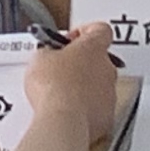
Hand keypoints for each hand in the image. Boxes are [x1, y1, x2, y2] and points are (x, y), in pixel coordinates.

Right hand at [26, 22, 121, 143]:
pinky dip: (85, 109)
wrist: (63, 120)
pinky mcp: (106, 116)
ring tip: (61, 93)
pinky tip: (67, 111)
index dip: (86, 32)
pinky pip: (98, 108)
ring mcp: (109, 93)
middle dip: (81, 63)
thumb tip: (46, 55)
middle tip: (61, 68)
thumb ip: (49, 51)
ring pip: (99, 86)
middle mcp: (107, 69)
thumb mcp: (40, 58)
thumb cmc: (55, 88)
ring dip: (83, 87)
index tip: (72, 39)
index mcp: (93, 48)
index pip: (101, 30)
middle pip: (99, 59)